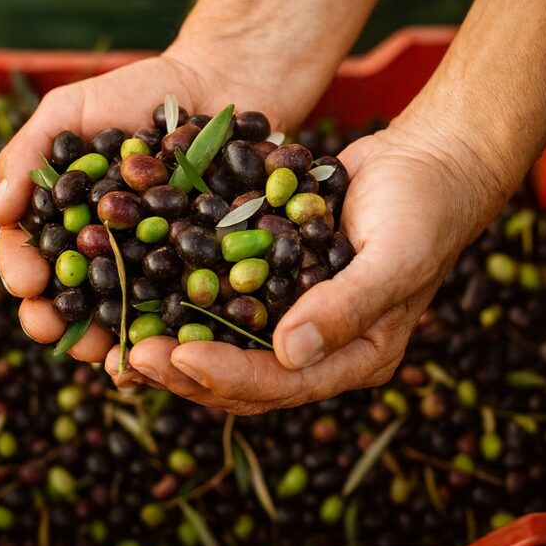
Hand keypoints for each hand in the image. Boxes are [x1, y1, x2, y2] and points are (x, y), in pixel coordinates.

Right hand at [0, 46, 292, 362]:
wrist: (215, 82)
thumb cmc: (132, 93)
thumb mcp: (68, 111)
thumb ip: (26, 156)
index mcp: (62, 221)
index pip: (30, 254)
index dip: (22, 272)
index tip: (25, 284)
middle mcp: (101, 251)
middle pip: (71, 298)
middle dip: (58, 320)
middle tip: (54, 331)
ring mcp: (149, 265)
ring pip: (123, 313)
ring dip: (109, 338)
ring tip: (105, 351)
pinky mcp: (197, 269)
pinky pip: (181, 304)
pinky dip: (170, 326)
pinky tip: (165, 341)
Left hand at [123, 112, 502, 413]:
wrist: (428, 161)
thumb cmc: (425, 210)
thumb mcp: (396, 256)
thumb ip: (349, 306)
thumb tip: (291, 353)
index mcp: (353, 357)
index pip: (281, 384)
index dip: (226, 375)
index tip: (177, 357)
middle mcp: (316, 347)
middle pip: (240, 379)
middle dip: (182, 372)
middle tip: (128, 358)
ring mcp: (290, 315)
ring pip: (220, 346)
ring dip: (170, 348)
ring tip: (117, 345)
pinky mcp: (267, 280)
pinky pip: (217, 302)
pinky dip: (178, 302)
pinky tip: (136, 295)